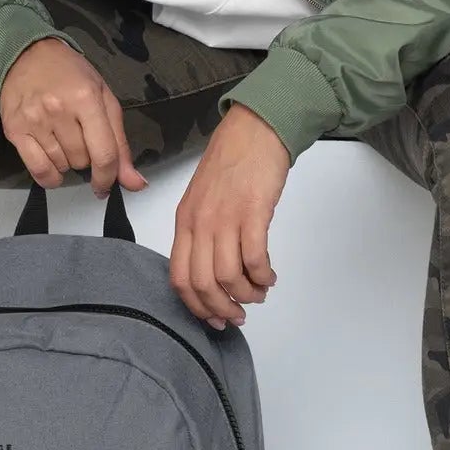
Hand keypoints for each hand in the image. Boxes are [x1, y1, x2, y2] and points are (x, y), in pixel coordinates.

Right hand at [0, 37, 149, 196]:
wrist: (27, 55)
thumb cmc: (70, 74)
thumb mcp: (104, 98)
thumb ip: (120, 143)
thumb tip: (135, 183)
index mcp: (87, 99)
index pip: (104, 154)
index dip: (109, 177)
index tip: (106, 185)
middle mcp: (59, 110)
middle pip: (82, 161)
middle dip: (86, 156)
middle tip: (79, 134)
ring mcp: (34, 121)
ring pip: (61, 166)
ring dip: (66, 161)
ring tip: (62, 137)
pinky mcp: (14, 130)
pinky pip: (38, 170)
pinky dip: (49, 175)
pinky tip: (52, 164)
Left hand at [170, 106, 287, 328]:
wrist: (255, 130)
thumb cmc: (232, 162)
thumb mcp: (203, 199)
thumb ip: (202, 232)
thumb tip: (213, 272)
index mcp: (185, 221)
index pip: (179, 277)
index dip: (196, 306)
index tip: (213, 318)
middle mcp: (200, 223)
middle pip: (202, 283)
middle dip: (222, 308)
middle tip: (240, 315)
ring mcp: (225, 218)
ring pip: (227, 276)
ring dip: (246, 294)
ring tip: (259, 293)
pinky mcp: (252, 212)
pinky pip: (253, 258)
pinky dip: (262, 276)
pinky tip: (269, 276)